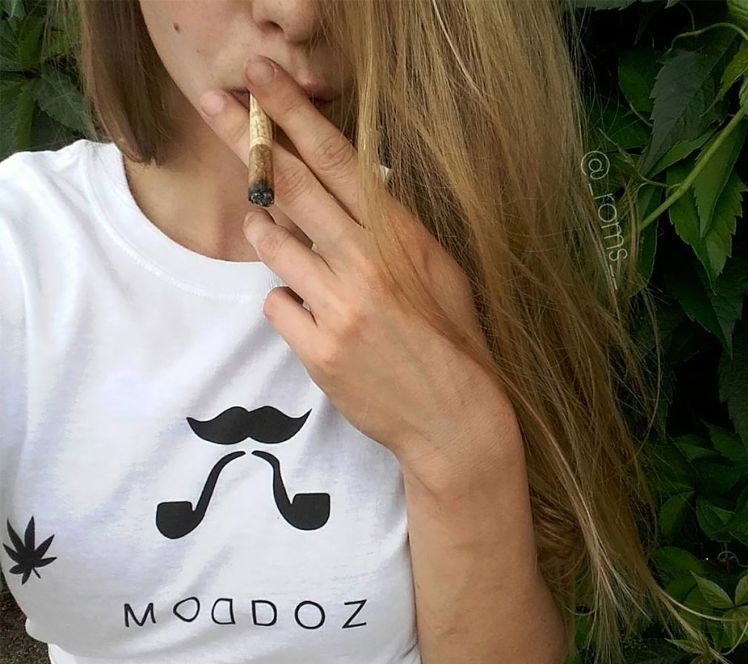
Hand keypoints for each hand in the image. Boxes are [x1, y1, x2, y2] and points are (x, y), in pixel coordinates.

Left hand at [197, 55, 509, 464]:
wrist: (453, 420)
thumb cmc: (453, 341)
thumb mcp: (440, 272)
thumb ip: (396, 230)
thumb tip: (357, 193)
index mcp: (400, 237)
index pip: (338, 161)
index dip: (295, 115)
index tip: (263, 79)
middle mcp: (365, 263)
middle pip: (291, 187)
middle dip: (248, 140)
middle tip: (215, 105)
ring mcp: (338, 308)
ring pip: (272, 244)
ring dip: (262, 227)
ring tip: (265, 225)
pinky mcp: (318, 351)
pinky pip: (276, 305)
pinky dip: (285, 302)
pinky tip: (310, 313)